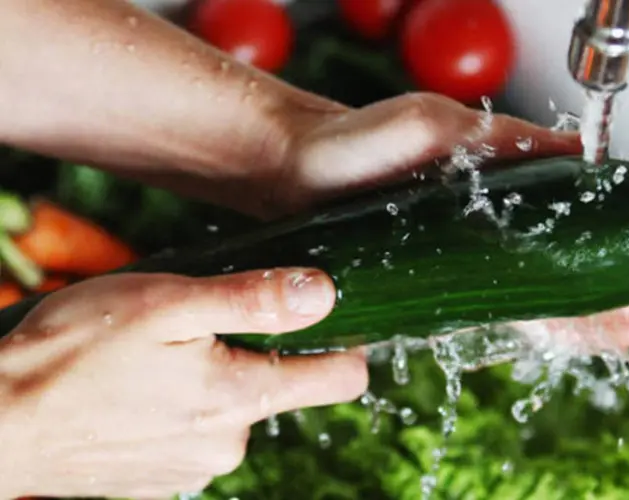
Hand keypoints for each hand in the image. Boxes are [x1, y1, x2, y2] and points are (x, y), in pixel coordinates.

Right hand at [0, 268, 366, 497]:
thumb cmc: (74, 352)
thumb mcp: (170, 303)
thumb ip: (255, 299)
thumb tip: (324, 294)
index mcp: (240, 398)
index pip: (340, 379)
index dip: (345, 343)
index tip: (332, 318)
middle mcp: (228, 445)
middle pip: (277, 385)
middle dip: (251, 349)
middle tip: (195, 324)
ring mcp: (193, 467)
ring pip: (232, 405)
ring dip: (209, 374)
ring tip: (155, 356)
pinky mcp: (162, 475)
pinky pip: (195, 428)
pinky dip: (180, 402)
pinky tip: (138, 386)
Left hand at [275, 92, 628, 352]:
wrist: (299, 177)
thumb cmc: (356, 145)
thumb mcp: (439, 130)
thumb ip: (509, 147)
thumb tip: (581, 158)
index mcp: (513, 180)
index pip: (604, 203)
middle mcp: (508, 226)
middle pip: (599, 254)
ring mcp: (490, 261)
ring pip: (573, 291)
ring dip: (628, 302)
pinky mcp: (462, 290)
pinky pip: (528, 313)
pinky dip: (571, 325)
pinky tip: (610, 333)